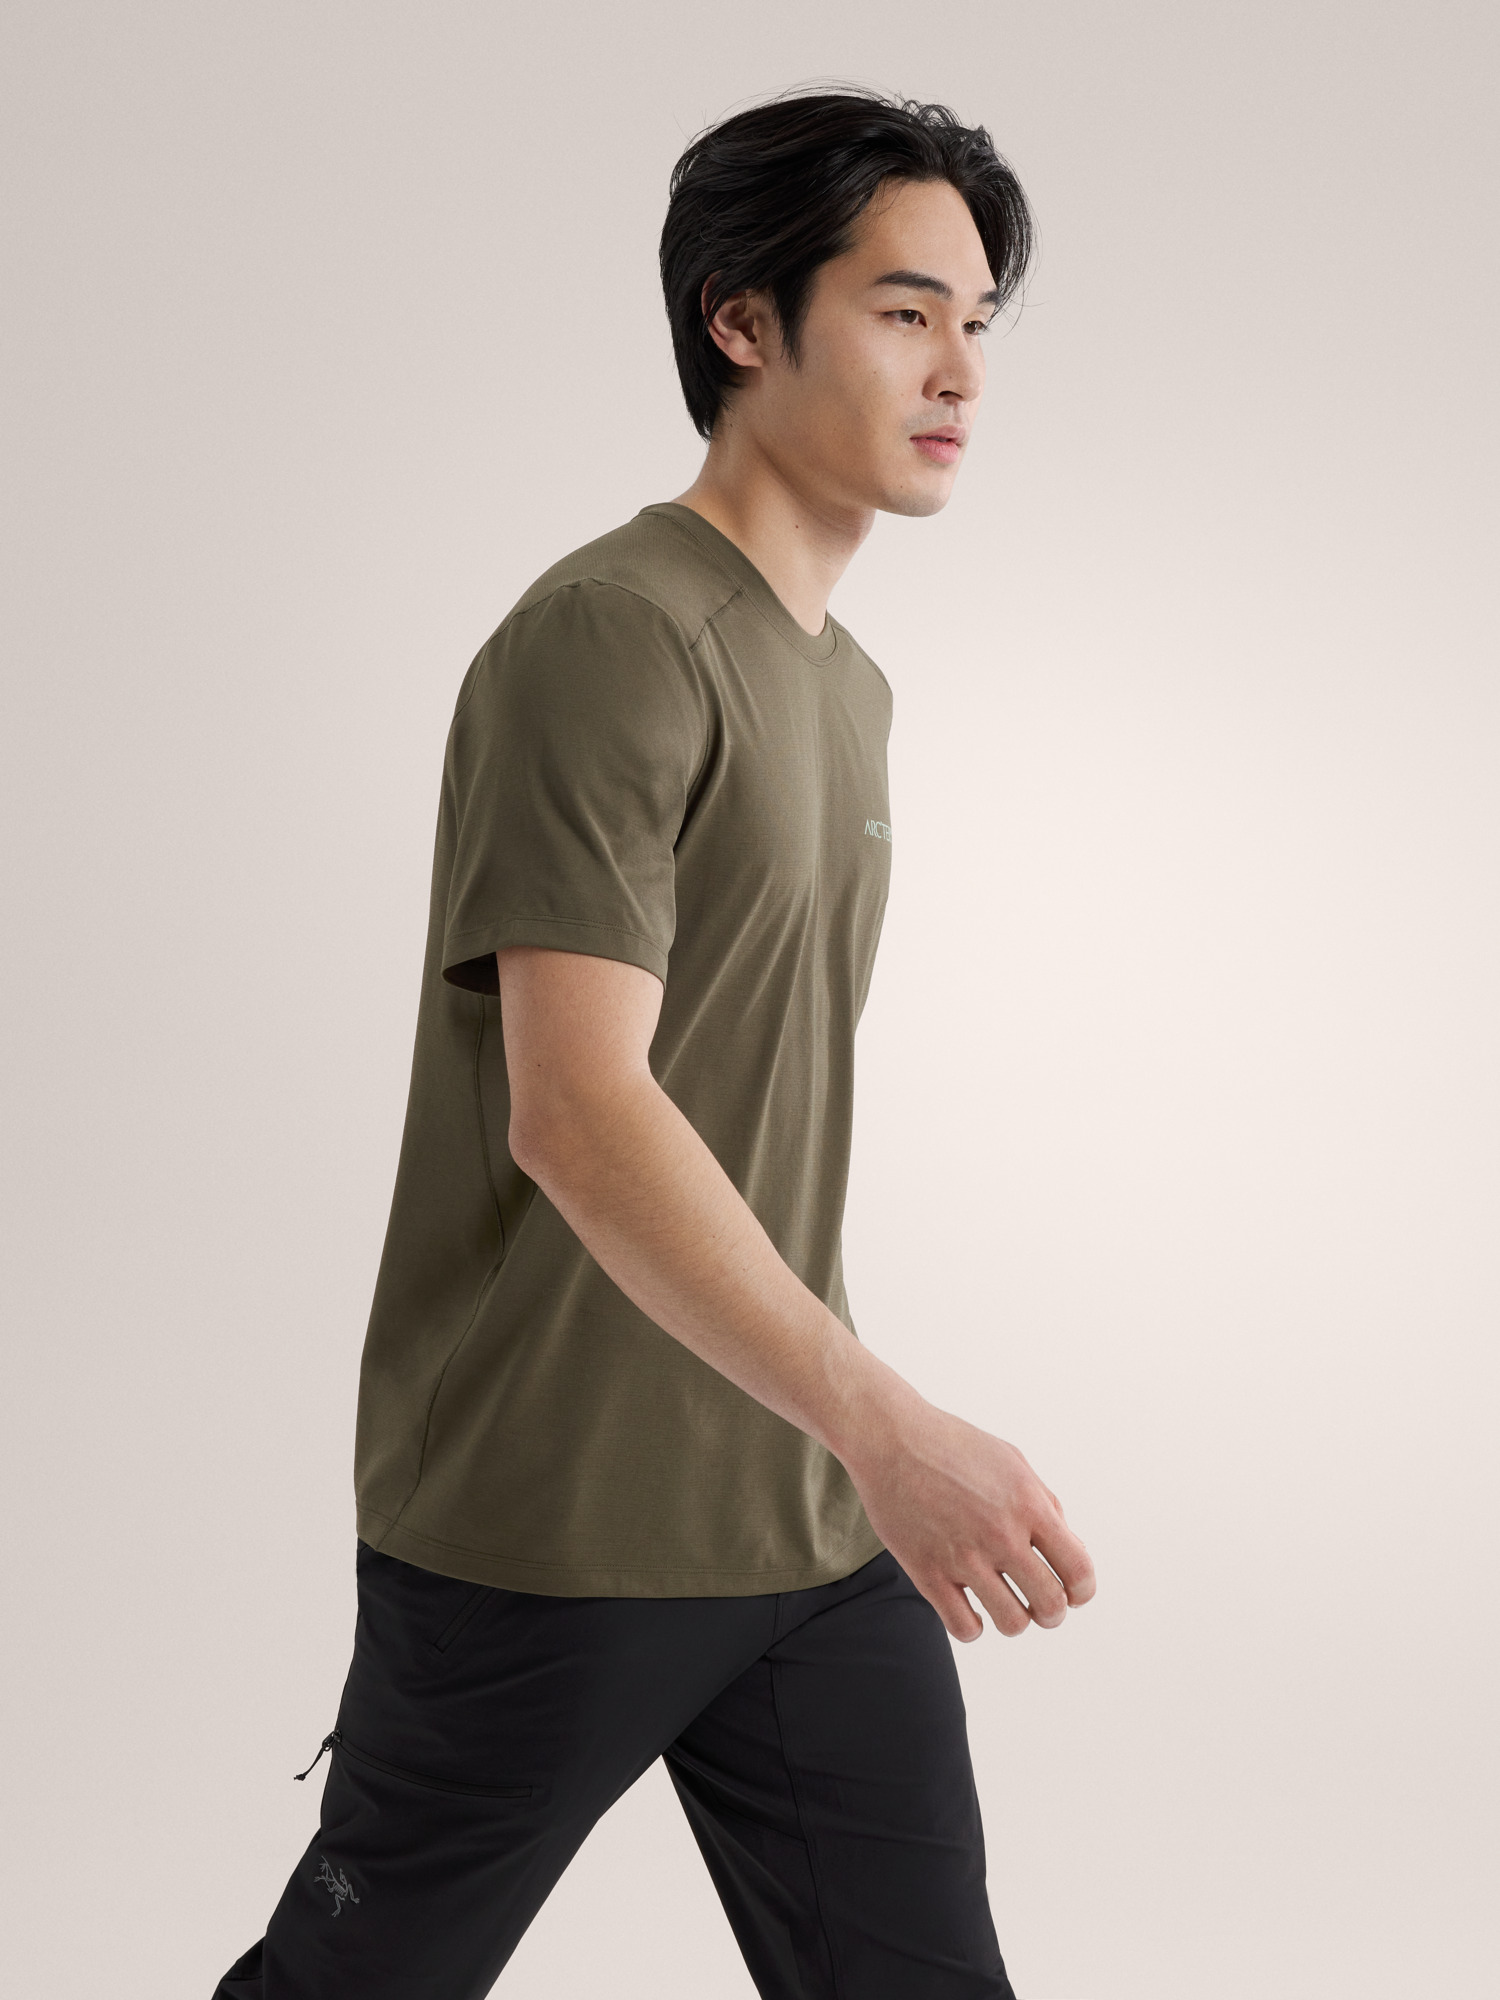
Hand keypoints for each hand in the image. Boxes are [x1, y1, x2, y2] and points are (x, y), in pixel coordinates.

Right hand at [842, 1392, 1095, 1641]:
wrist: (891, 1438)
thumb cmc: (954, 1446)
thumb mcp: (1013, 1463)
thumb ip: (1047, 1506)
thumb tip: (1073, 1551)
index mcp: (1028, 1505)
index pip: (1078, 1569)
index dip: (1082, 1590)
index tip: (1072, 1592)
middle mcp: (1000, 1534)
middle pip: (1050, 1604)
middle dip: (1052, 1612)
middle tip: (1039, 1604)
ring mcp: (963, 1556)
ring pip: (1012, 1623)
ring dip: (1015, 1620)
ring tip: (1006, 1604)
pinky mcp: (927, 1571)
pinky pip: (964, 1628)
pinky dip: (973, 1626)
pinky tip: (969, 1606)